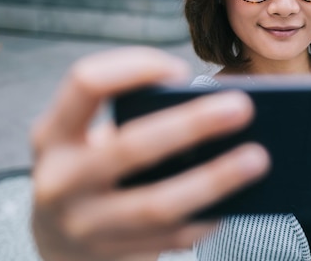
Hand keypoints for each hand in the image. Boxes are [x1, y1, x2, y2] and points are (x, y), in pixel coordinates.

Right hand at [30, 47, 269, 260]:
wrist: (55, 238)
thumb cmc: (89, 167)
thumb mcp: (87, 137)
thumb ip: (131, 119)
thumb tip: (213, 108)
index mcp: (53, 133)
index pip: (86, 82)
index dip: (136, 68)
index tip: (181, 71)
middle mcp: (60, 179)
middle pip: (131, 147)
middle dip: (191, 124)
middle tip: (243, 107)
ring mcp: (85, 226)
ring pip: (157, 206)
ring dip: (214, 180)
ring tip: (258, 158)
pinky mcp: (111, 257)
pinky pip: (170, 239)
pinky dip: (207, 218)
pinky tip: (237, 199)